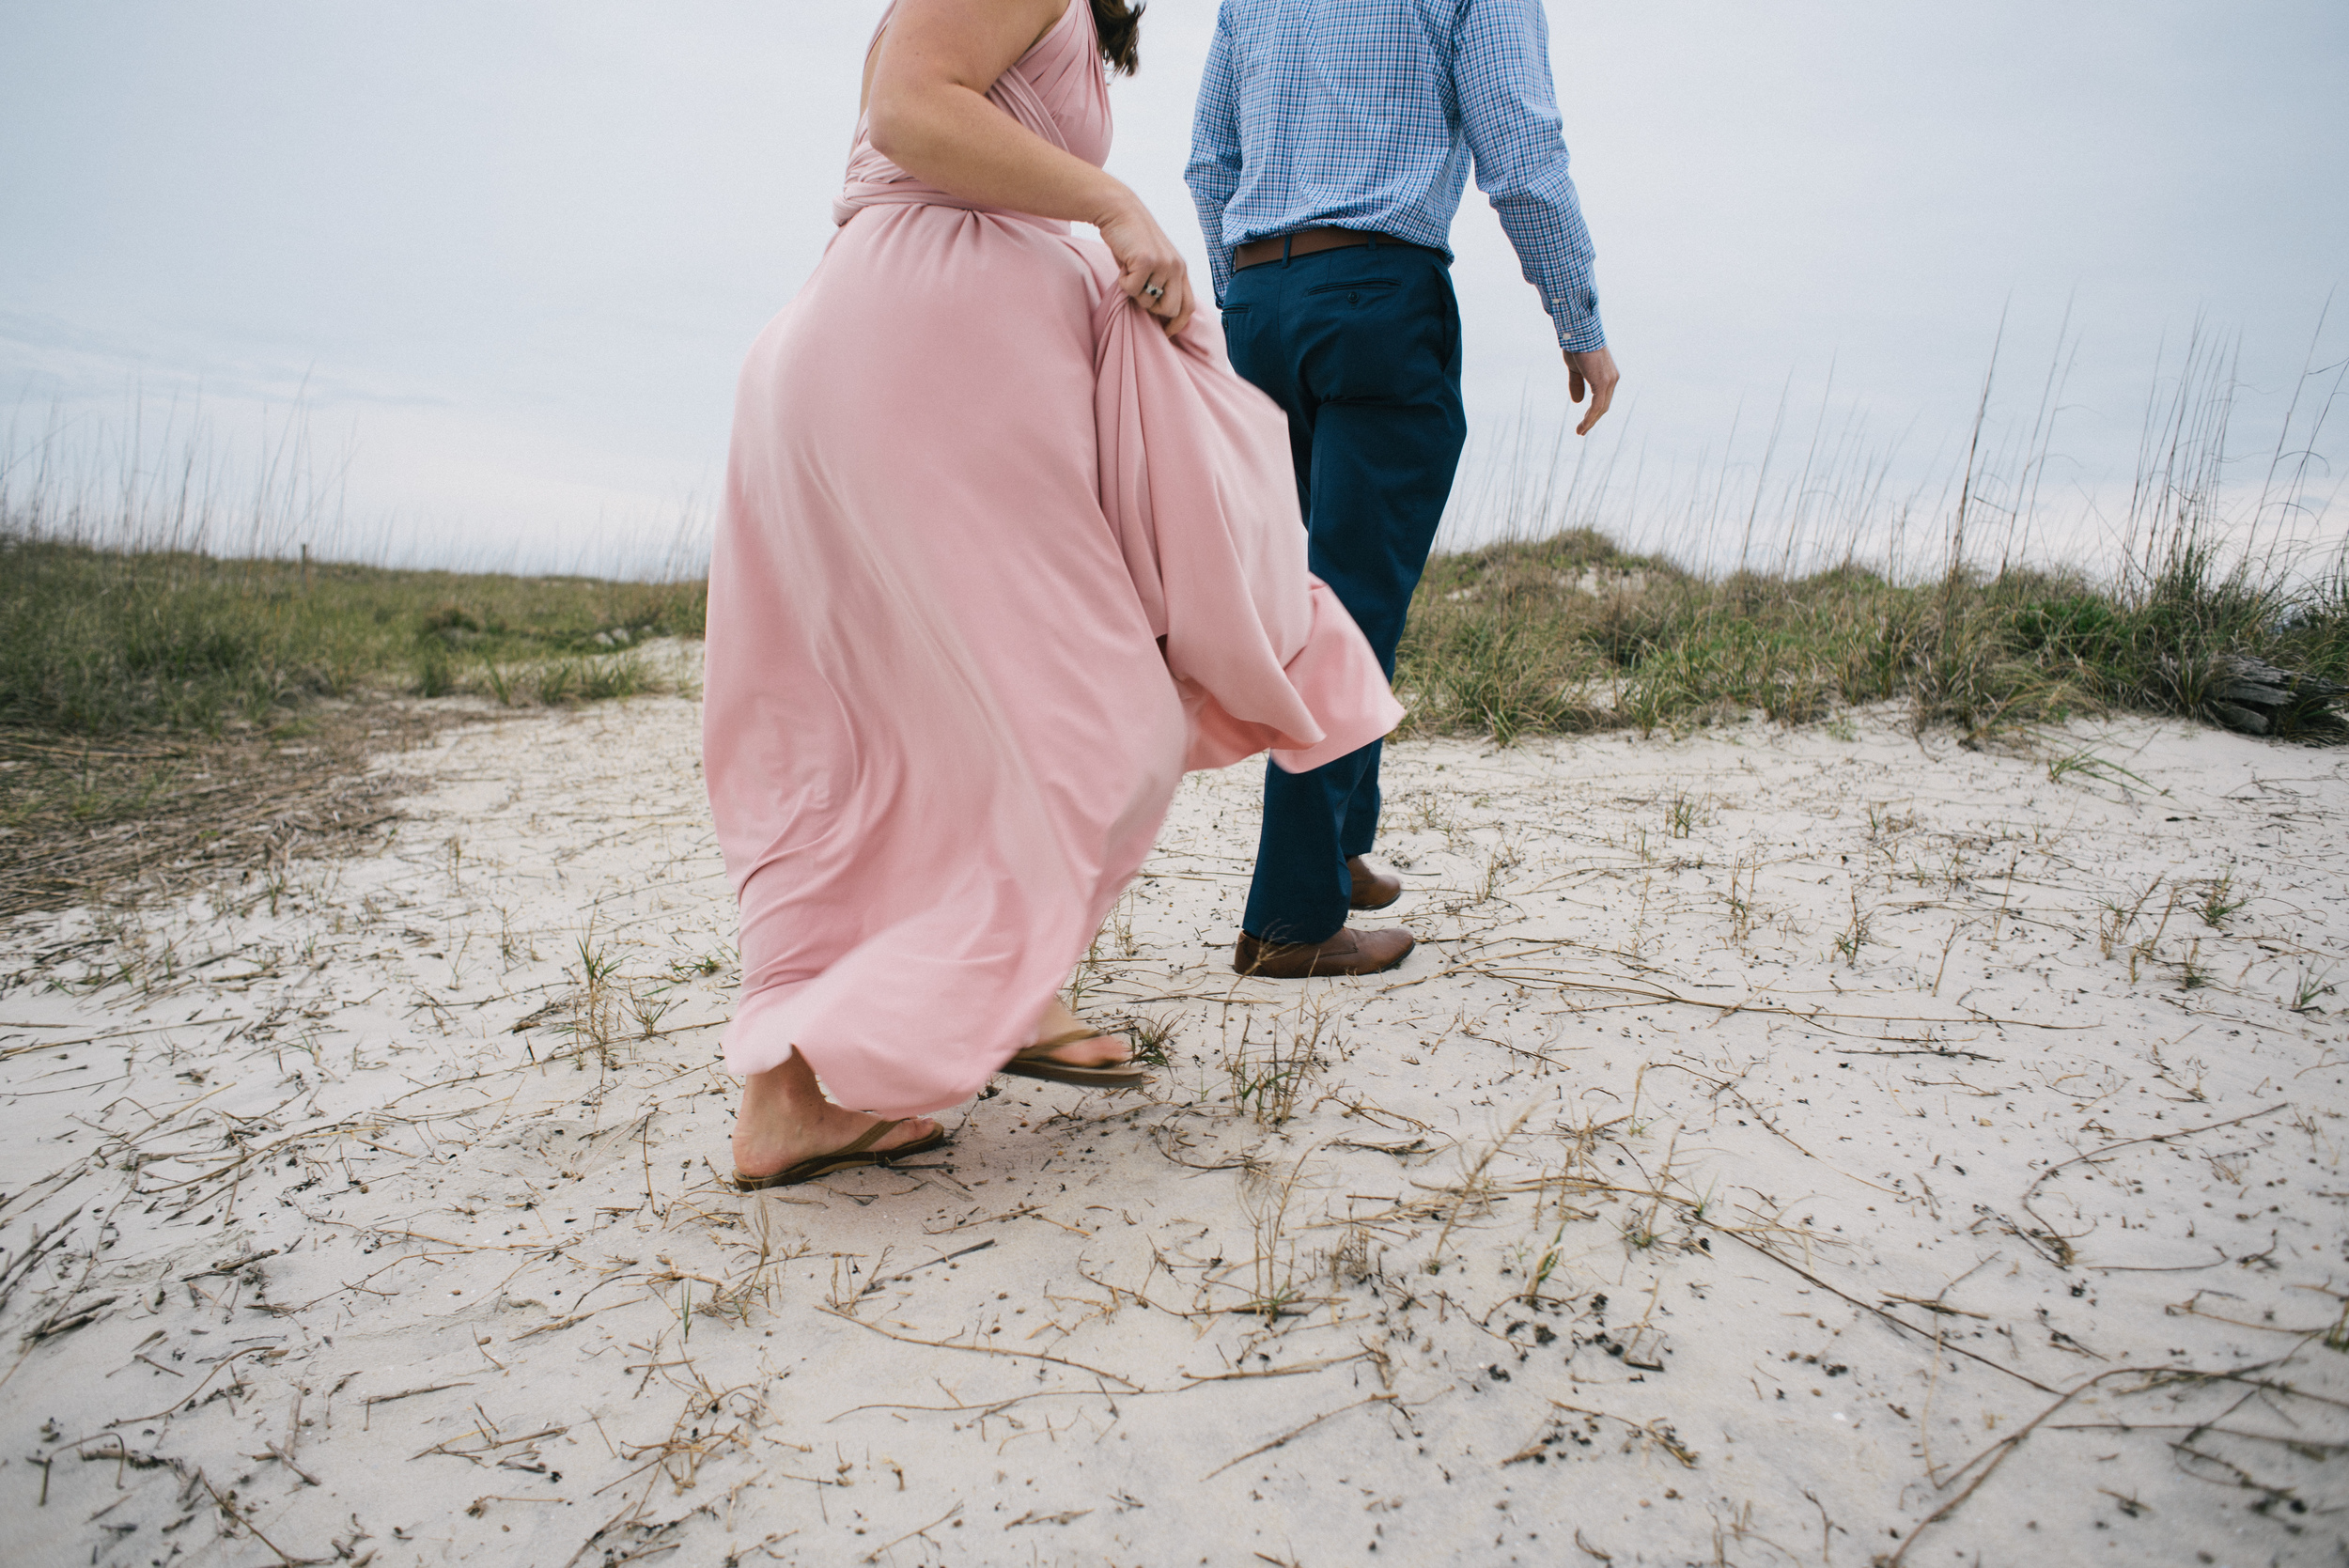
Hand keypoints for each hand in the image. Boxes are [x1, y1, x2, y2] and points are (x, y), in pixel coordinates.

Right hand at [1095, 194, 1193, 337]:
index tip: (1167, 334)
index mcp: (1181, 269)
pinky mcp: (1147, 260)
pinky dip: (1124, 282)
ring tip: (1130, 271)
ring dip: (1134, 292)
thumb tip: (1158, 312)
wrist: (1120, 211)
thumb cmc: (1133, 242)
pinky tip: (1124, 265)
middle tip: (1139, 292)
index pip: (1189, 306)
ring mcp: (1163, 264)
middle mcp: (1177, 267)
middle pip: (1170, 309)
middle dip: (1152, 309)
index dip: (1178, 324)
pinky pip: (1132, 289)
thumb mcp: (1154, 263)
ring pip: (1147, 301)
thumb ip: (1161, 283)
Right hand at [1564, 346, 1618, 434]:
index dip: (1594, 412)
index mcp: (1608, 375)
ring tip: (1580, 432)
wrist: (1578, 333)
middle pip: (1604, 406)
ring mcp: (1609, 381)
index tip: (1584, 422)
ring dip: (1590, 422)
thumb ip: (1577, 384)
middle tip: (1581, 431)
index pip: (1603, 399)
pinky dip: (1590, 417)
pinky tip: (1583, 426)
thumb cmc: (1576, 346)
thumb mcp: (1575, 369)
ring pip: (1601, 408)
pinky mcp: (1602, 382)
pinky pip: (1597, 406)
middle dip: (1593, 419)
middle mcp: (1612, 379)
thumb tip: (1578, 402)